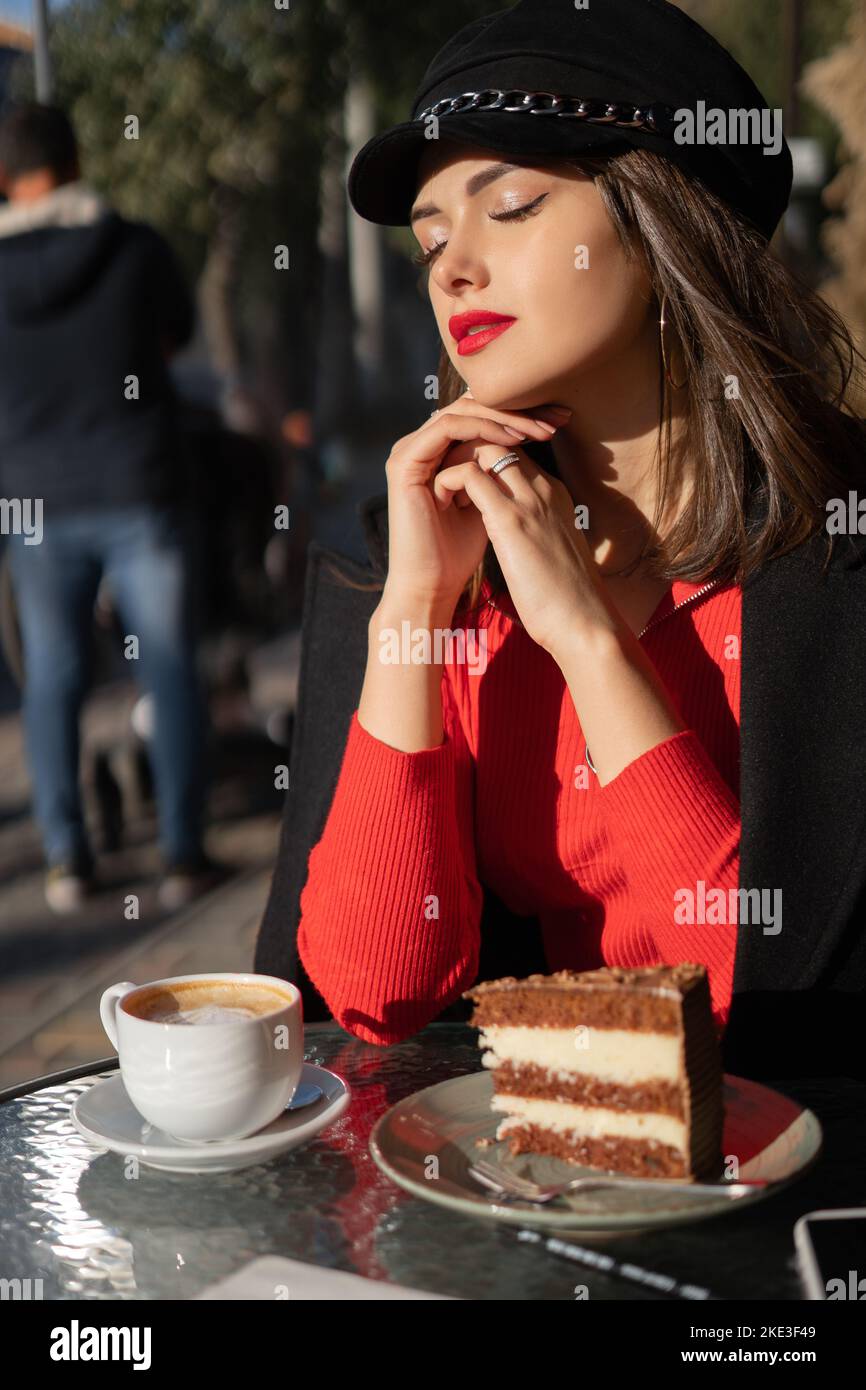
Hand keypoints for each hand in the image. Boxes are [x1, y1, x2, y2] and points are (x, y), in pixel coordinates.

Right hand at [381, 391, 571, 612]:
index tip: (561, 422)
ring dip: (505, 417)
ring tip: (538, 430)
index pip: (483, 416)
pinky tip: (512, 438)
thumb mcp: (493, 501)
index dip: (523, 415)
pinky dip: (481, 428)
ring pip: (463, 410)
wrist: (432, 584)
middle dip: (519, 410)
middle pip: (475, 406)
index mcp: (442, 452)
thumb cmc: (461, 552)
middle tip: (557, 417)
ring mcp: (412, 451)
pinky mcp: (404, 461)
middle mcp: (425, 446)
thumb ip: (503, 470)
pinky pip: (447, 427)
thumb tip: (538, 442)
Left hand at [431, 442, 620, 658]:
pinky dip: (449, 480)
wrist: (584, 624)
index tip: (462, 482)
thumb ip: (536, 533)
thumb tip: (516, 539)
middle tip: (444, 477)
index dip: (484, 458)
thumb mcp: (551, 551)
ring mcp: (529, 500)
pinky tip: (440, 503)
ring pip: (485, 447)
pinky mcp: (510, 519)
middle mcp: (543, 489)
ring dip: (456, 461)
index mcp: (553, 496)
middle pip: (501, 440)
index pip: (515, 453)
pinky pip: (469, 475)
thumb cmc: (567, 600)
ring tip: (440, 490)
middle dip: (467, 450)